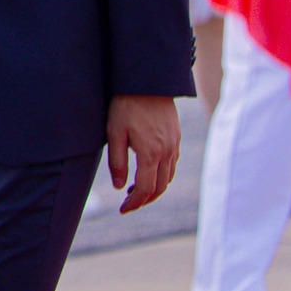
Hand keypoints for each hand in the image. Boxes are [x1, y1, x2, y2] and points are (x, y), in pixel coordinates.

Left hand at [105, 94, 180, 213]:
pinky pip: (173, 164)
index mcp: (151, 154)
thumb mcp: (114, 132)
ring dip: (154, 189)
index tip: (123, 210)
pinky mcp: (176, 137)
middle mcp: (167, 152)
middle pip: (160, 188)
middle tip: (128, 203)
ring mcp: (175, 145)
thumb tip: (120, 187)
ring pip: (169, 177)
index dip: (134, 203)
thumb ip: (117, 162)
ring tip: (135, 189)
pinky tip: (149, 171)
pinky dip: (163, 175)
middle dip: (144, 199)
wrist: (147, 80)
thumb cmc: (126, 105)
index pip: (146, 189)